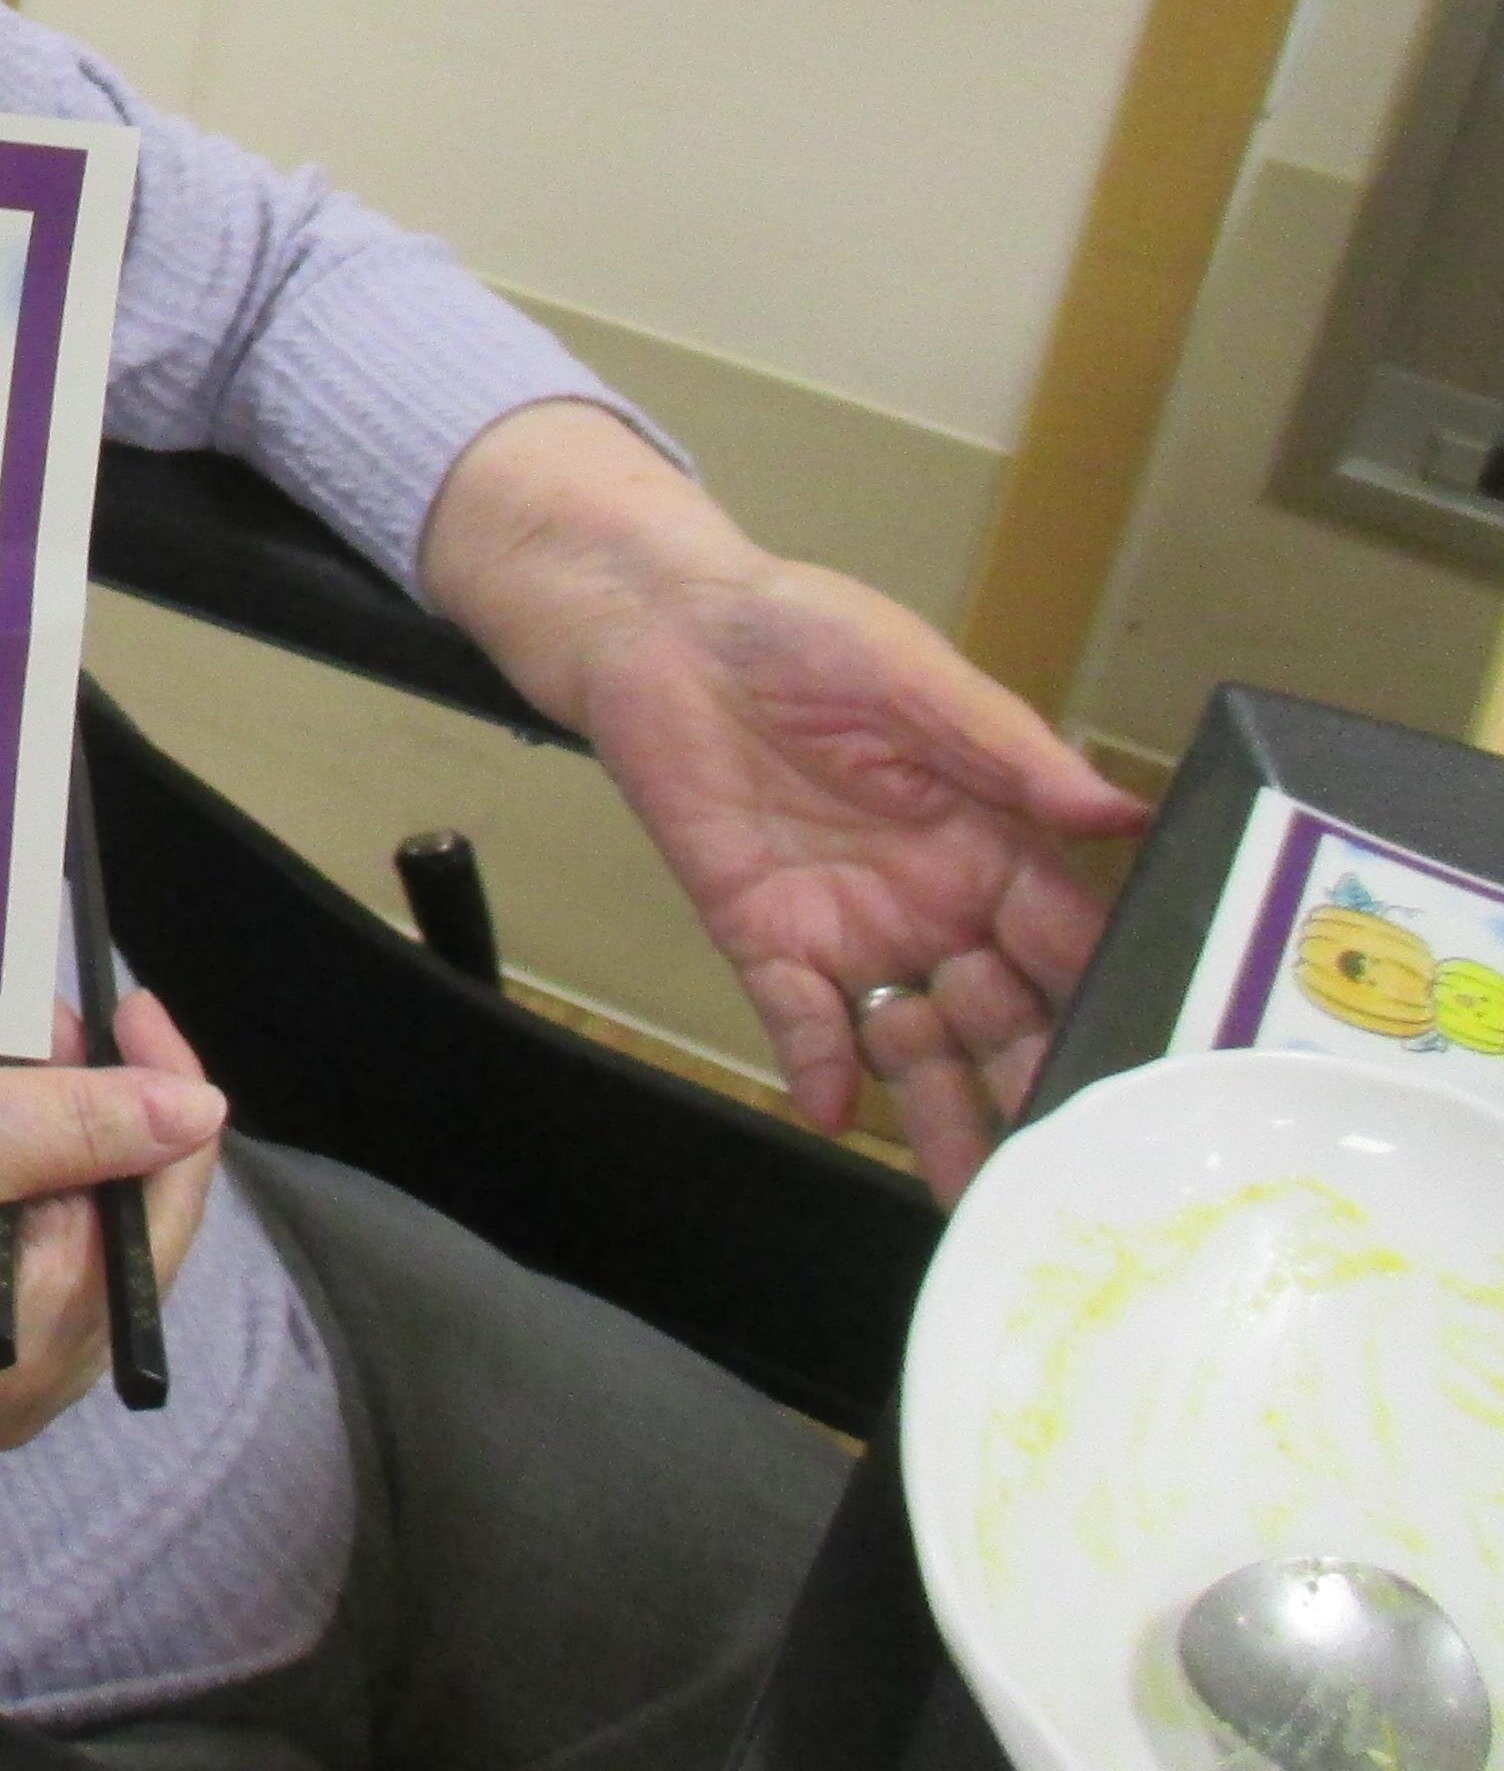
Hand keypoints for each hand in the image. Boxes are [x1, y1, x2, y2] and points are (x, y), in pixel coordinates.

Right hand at [0, 992, 223, 1452]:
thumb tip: (198, 1112)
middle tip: (1, 1012)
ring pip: (30, 1205)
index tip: (124, 1002)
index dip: (157, 1093)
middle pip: (99, 1207)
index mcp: (42, 1342)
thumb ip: (69, 1124)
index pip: (160, 1207)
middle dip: (53, 1092)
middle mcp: (23, 1377)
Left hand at [421, 402, 1144, 1195]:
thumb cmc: (804, 633)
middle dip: (1038, 1087)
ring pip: (913, 1044)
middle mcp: (936, 904)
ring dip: (942, 1113)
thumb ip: (1010, 752)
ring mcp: (850, 928)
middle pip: (1004, 1016)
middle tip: (1080, 1173)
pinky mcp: (762, 935)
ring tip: (977, 1192)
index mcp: (994, 844)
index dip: (1109, 1001)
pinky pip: (799, 1019)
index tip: (1157, 1076)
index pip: (1070, 942)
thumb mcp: (917, 676)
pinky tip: (835, 1109)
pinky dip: (818, 1065)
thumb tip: (1120, 815)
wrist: (665, 630)